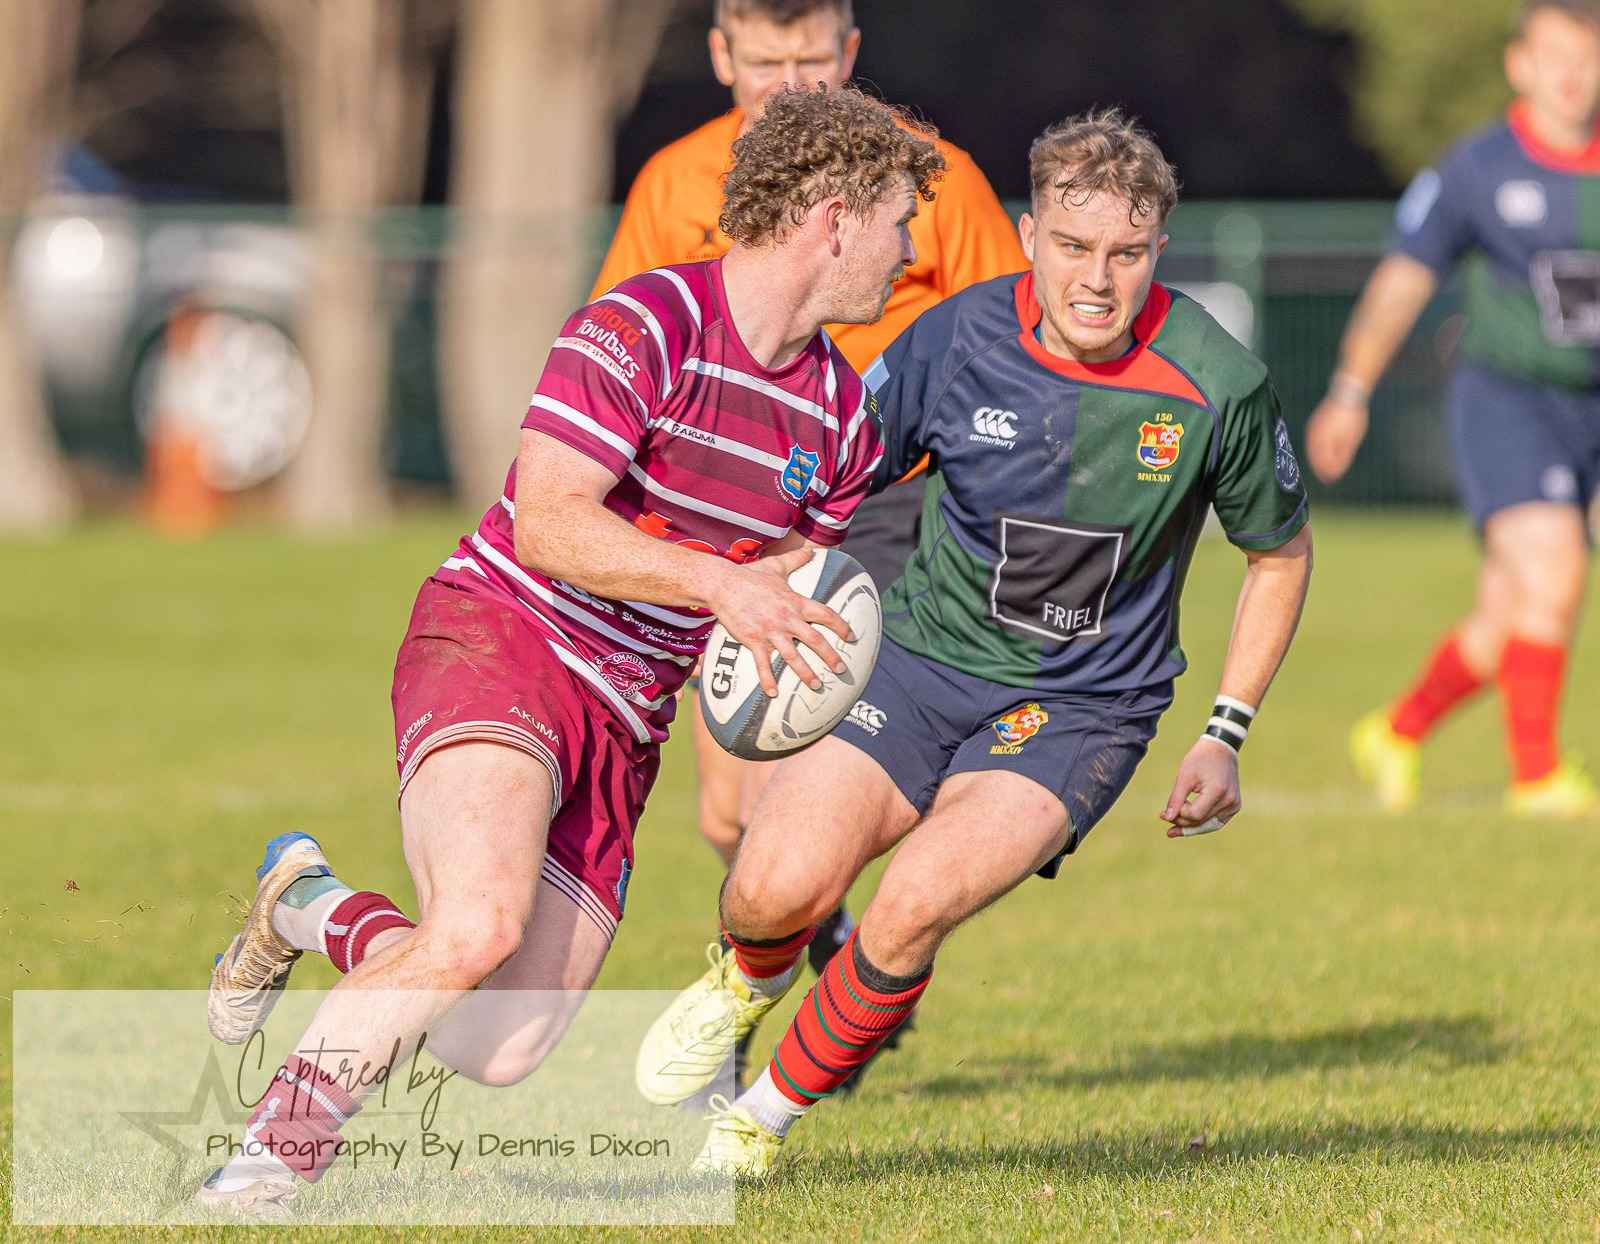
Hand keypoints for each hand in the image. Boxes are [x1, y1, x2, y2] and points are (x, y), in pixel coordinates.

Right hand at [705, 548, 853, 696]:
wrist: (723, 584)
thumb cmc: (750, 576)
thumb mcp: (776, 566)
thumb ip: (796, 559)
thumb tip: (811, 551)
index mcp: (795, 602)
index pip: (825, 615)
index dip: (840, 626)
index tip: (850, 637)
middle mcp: (787, 619)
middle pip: (815, 640)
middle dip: (830, 657)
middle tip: (841, 670)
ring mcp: (770, 632)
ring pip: (793, 657)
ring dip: (806, 674)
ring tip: (816, 686)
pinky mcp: (753, 641)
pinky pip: (762, 664)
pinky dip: (768, 680)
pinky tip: (773, 693)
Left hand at [1161, 739, 1240, 839]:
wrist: (1221, 749)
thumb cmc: (1200, 759)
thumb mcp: (1184, 776)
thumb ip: (1176, 799)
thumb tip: (1167, 818)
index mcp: (1218, 791)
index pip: (1195, 815)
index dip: (1179, 814)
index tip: (1168, 806)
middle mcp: (1230, 801)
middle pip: (1201, 822)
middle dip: (1182, 822)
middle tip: (1163, 817)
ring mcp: (1234, 805)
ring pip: (1209, 825)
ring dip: (1191, 828)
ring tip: (1172, 831)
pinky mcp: (1234, 806)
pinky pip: (1216, 822)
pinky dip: (1202, 824)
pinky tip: (1186, 826)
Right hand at [1304, 393, 1368, 485]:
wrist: (1347, 393)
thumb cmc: (1352, 418)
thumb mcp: (1351, 440)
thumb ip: (1342, 457)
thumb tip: (1334, 472)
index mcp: (1321, 441)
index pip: (1321, 463)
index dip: (1326, 472)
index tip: (1332, 479)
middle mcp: (1312, 436)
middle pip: (1314, 458)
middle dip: (1321, 467)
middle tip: (1328, 477)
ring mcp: (1312, 429)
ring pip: (1312, 450)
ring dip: (1318, 459)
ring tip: (1326, 466)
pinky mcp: (1314, 424)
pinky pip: (1312, 441)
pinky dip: (1317, 449)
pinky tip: (1324, 451)